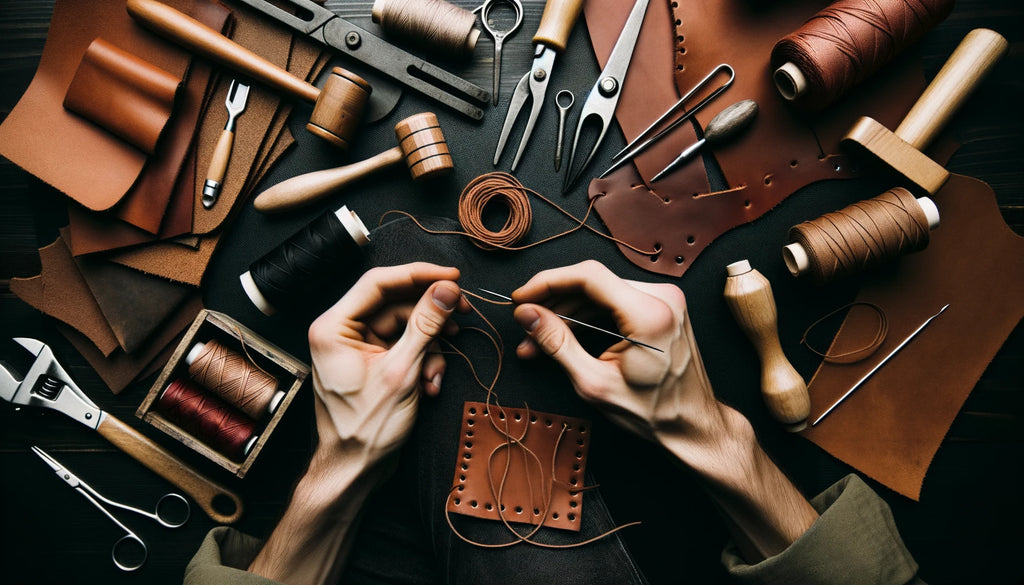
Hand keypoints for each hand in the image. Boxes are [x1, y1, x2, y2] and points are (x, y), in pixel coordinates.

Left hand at [307, 263, 466, 468]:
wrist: (354, 470)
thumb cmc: (365, 429)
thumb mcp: (402, 372)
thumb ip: (426, 325)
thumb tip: (446, 290)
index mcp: (334, 326)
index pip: (378, 282)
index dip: (418, 275)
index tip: (452, 277)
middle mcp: (341, 331)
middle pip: (396, 303)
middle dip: (430, 315)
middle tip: (463, 312)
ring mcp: (357, 347)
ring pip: (405, 326)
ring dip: (430, 346)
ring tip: (436, 373)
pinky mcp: (373, 362)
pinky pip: (404, 346)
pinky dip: (423, 361)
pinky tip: (429, 385)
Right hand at [512, 261, 817, 559]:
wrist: (693, 426)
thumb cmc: (652, 412)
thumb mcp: (594, 383)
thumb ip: (557, 344)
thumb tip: (526, 314)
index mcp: (649, 313)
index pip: (588, 276)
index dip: (547, 282)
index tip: (520, 298)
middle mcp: (662, 297)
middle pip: (592, 283)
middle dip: (553, 305)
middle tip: (524, 327)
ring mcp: (665, 300)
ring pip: (599, 293)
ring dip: (566, 314)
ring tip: (536, 342)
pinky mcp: (662, 307)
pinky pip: (614, 302)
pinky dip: (587, 318)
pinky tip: (563, 337)